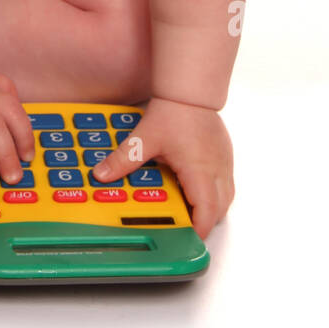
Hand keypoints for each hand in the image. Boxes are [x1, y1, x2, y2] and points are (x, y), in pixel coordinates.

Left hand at [91, 96, 233, 239]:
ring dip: (211, 207)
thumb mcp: (144, 139)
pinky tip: (195, 187)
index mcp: (199, 171)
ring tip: (189, 209)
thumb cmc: (174, 111)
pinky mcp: (224, 154)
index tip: (187, 238)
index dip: (199, 228)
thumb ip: (123, 160)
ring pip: (226, 196)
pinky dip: (214, 191)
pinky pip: (225, 181)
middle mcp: (216, 169)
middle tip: (184, 226)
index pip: (207, 211)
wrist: (190, 89)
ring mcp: (224, 161)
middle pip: (220, 209)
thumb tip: (101, 175)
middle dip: (204, 221)